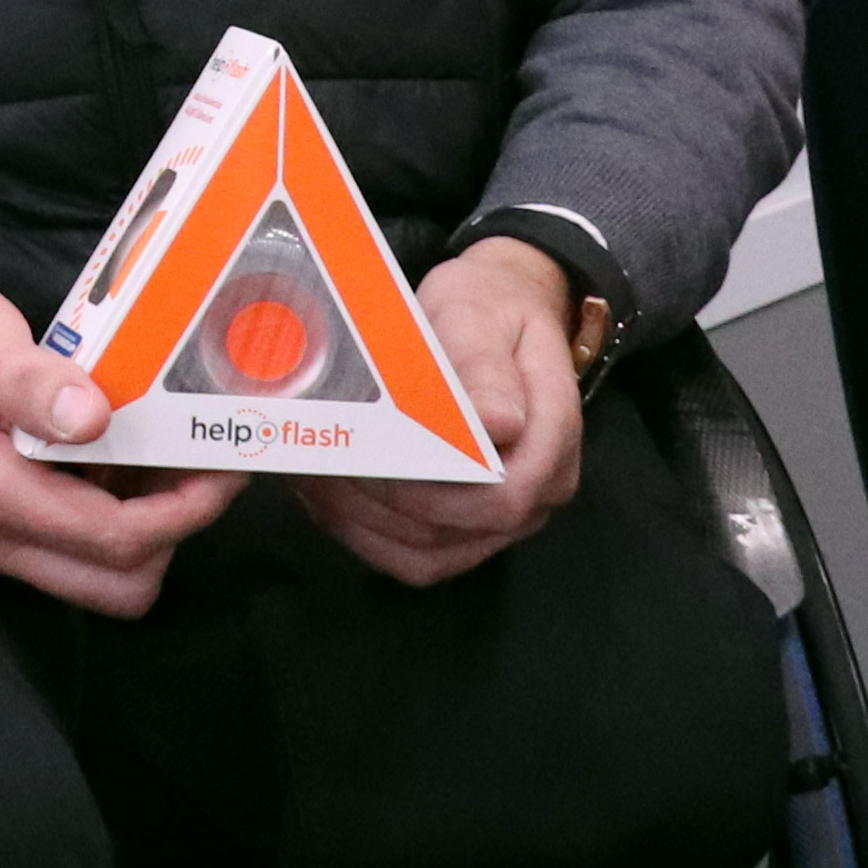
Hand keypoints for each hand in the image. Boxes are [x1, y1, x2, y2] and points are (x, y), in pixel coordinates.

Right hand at [0, 227, 247, 616]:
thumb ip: (31, 379)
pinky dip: (107, 516)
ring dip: (144, 528)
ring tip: (163, 449)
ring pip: (93, 576)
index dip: (187, 510)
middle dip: (174, 532)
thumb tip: (96, 420)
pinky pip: (65, 549)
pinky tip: (113, 448)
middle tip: (201, 459)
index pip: (115, 540)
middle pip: (116, 586)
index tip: (225, 459)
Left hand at [301, 236, 595, 584]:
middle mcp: (539, 491)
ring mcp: (504, 519)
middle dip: (382, 502)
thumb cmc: (488, 309)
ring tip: (314, 476)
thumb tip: (501, 424)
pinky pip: (414, 557)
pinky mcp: (468, 529)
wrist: (496, 316)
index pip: (503, 496)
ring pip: (428, 555)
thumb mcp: (482, 315)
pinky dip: (365, 533)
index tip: (371, 456)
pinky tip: (327, 495)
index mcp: (552, 437)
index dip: (432, 491)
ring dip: (362, 523)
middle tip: (325, 461)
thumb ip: (485, 368)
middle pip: (456, 532)